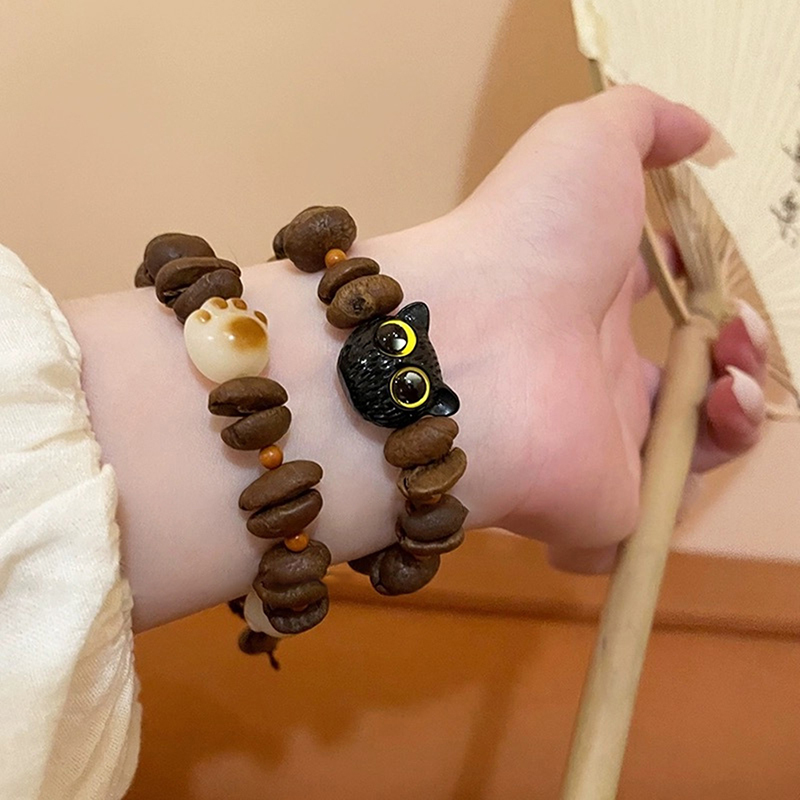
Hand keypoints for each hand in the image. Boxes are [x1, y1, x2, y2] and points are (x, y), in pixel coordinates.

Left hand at [406, 86, 766, 572]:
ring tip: (728, 370)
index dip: (693, 282)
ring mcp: (596, 440)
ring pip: (690, 438)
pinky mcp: (607, 502)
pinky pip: (669, 504)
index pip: (644, 300)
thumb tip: (695, 135)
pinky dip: (713, 458)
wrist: (475, 346)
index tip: (703, 262)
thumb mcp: (584, 143)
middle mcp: (587, 372)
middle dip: (733, 347)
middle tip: (734, 330)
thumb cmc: (527, 239)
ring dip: (741, 398)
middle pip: (678, 374)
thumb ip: (644, 124)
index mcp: (579, 297)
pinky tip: (717, 408)